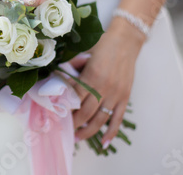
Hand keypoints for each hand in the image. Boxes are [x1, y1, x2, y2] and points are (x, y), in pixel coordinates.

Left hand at [69, 17, 144, 148]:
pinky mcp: (125, 97)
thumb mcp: (84, 52)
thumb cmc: (103, 43)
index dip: (64, 108)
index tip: (56, 115)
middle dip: (73, 123)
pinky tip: (104, 143)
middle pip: (85, 112)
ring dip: (88, 131)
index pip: (74, 98)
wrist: (126, 39)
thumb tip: (60, 77)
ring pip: (100, 119)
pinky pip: (118, 119)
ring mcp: (116, 94)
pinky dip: (111, 132)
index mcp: (91, 76)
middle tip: (64, 129)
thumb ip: (73, 66)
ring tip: (78, 137)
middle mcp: (103, 87)